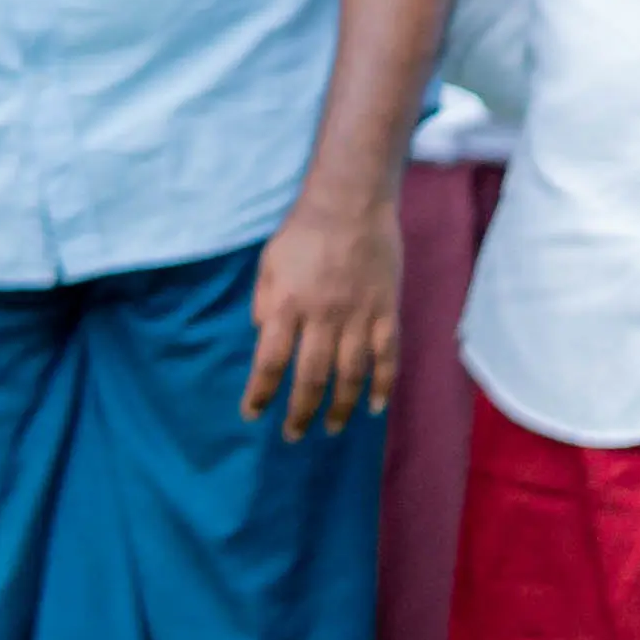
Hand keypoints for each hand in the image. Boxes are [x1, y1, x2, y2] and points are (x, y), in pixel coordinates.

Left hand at [245, 168, 401, 437]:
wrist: (351, 204)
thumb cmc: (303, 232)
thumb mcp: (268, 263)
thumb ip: (265, 302)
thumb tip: (265, 339)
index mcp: (288, 305)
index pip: (271, 360)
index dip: (261, 392)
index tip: (252, 414)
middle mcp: (323, 317)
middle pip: (311, 377)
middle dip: (299, 411)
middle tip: (292, 435)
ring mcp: (359, 317)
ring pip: (351, 375)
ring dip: (341, 408)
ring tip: (330, 429)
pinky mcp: (387, 313)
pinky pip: (387, 358)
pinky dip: (383, 386)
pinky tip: (376, 408)